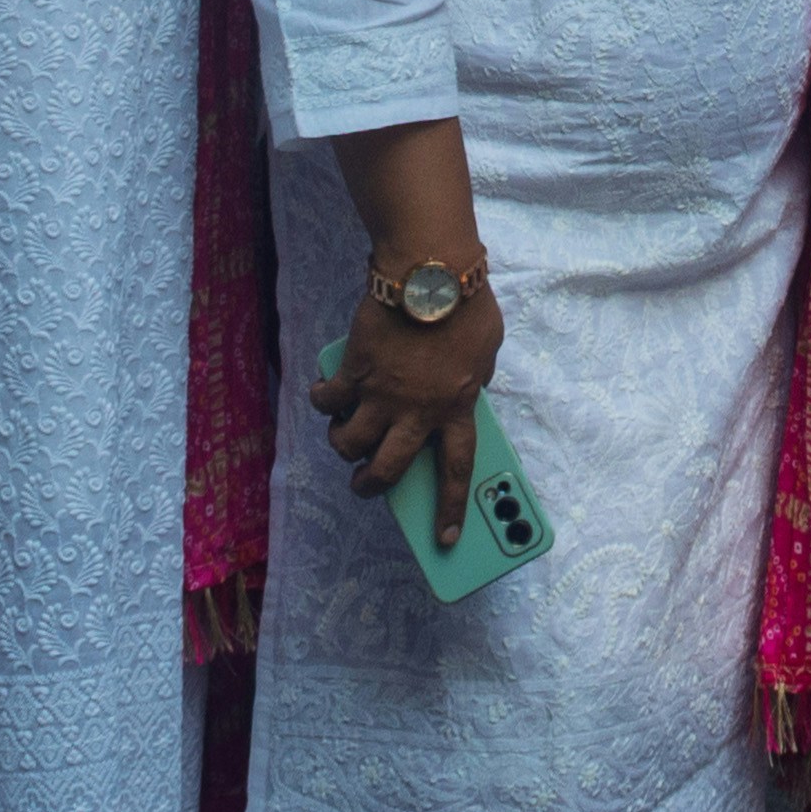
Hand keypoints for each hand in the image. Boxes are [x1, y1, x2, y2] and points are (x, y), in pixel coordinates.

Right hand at [323, 281, 506, 549]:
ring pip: (349, 443)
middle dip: (371, 486)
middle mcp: (417, 410)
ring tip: (344, 437)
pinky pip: (327, 400)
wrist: (428, 270)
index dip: (449, 509)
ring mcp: (381, 393)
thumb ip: (475, 378)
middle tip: (365, 485)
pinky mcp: (353, 370)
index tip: (444, 540)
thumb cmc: (466, 303)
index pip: (454, 471)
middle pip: (388, 469)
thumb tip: (464, 392)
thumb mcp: (488, 349)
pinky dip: (322, 400)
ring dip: (343, 446)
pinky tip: (325, 394)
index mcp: (456, 408)